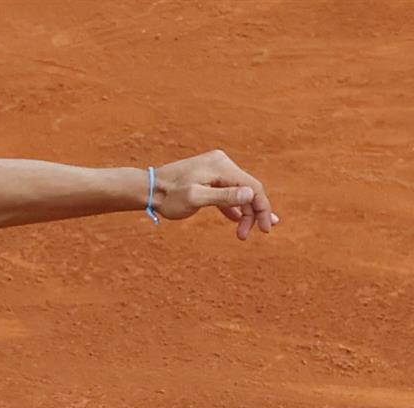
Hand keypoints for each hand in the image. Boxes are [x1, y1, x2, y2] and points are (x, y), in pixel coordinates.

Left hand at [152, 150, 278, 239]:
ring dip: (243, 212)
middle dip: (252, 213)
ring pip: (238, 192)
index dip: (262, 208)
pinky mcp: (209, 179)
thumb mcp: (194, 198)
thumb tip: (250, 194)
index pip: (253, 187)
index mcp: (222, 167)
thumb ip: (222, 196)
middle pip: (248, 189)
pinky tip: (238, 221)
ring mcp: (216, 170)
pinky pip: (227, 193)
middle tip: (244, 236)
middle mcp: (222, 164)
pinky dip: (233, 207)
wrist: (147, 189)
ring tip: (245, 233)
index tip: (265, 229)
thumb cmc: (168, 196)